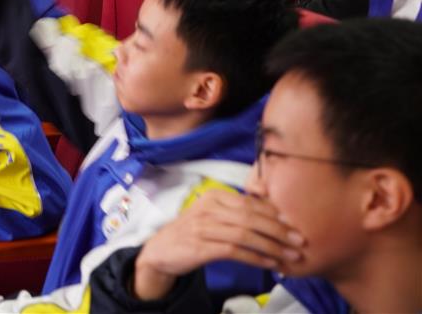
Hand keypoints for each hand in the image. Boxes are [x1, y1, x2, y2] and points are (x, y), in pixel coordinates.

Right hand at [133, 190, 304, 300]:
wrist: (161, 251)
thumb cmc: (192, 232)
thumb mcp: (211, 215)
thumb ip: (235, 212)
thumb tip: (272, 214)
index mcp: (213, 197)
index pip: (249, 202)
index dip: (274, 212)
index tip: (293, 222)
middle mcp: (208, 209)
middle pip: (250, 217)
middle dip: (279, 229)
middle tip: (299, 239)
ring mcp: (203, 228)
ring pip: (245, 234)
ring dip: (272, 246)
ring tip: (291, 254)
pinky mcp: (201, 247)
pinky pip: (235, 251)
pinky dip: (256, 257)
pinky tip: (271, 263)